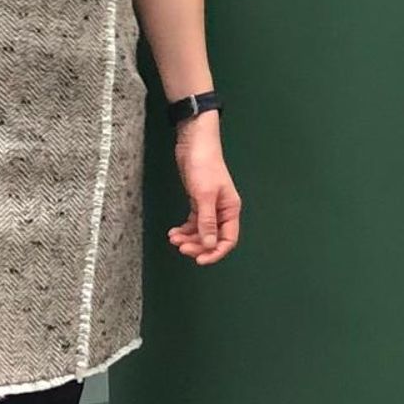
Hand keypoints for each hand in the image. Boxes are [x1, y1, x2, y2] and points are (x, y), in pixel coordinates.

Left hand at [166, 116, 241, 265]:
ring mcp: (210, 207)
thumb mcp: (205, 195)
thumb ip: (207, 222)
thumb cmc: (204, 166)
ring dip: (188, 238)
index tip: (199, 260)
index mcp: (230, 209)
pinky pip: (193, 223)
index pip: (228, 239)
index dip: (215, 253)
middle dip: (197, 246)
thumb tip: (210, 245)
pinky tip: (173, 232)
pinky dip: (184, 229)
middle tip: (181, 247)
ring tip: (173, 239)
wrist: (194, 143)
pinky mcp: (198, 202)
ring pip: (201, 232)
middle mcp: (222, 211)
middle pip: (213, 238)